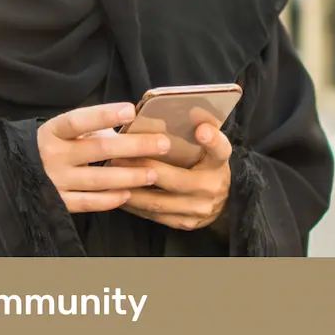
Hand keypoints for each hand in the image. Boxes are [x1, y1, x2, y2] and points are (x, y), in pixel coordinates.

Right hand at [37, 103, 170, 212]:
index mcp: (54, 131)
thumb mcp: (68, 131)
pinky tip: (128, 194)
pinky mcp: (58, 201)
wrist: (18, 171)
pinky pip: (88, 202)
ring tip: (152, 173)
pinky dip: (109, 199)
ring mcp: (55, 180)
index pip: (80, 120)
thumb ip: (97, 128)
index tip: (130, 110)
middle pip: (98, 149)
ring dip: (128, 176)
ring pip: (97, 179)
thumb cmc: (56, 145)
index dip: (105, 115)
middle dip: (134, 146)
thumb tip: (142, 127)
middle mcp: (52, 154)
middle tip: (163, 144)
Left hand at [108, 123, 231, 231]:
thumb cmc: (203, 164)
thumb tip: (172, 110)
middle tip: (119, 157)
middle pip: (177, 180)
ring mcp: (199, 209)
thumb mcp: (205, 147)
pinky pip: (155, 216)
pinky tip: (118, 193)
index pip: (220, 149)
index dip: (212, 140)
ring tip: (112, 176)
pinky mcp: (186, 223)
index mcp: (218, 162)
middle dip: (145, 169)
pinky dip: (135, 204)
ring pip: (160, 202)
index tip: (201, 130)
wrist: (222, 201)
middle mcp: (212, 187)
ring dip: (133, 190)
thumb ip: (192, 132)